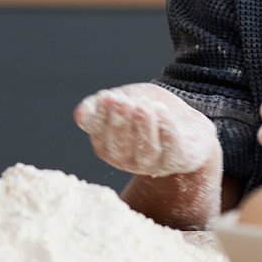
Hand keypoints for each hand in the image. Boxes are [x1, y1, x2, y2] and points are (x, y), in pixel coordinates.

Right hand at [74, 83, 219, 176]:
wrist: (181, 119)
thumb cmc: (144, 110)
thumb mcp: (120, 101)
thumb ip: (99, 107)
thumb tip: (80, 114)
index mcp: (108, 148)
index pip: (101, 138)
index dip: (102, 119)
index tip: (107, 97)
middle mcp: (128, 161)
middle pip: (121, 148)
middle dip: (121, 124)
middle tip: (123, 102)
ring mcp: (153, 164)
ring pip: (146, 151)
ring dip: (144, 127)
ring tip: (142, 105)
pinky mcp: (177, 160)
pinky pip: (172, 150)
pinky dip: (166, 129)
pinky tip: (161, 110)